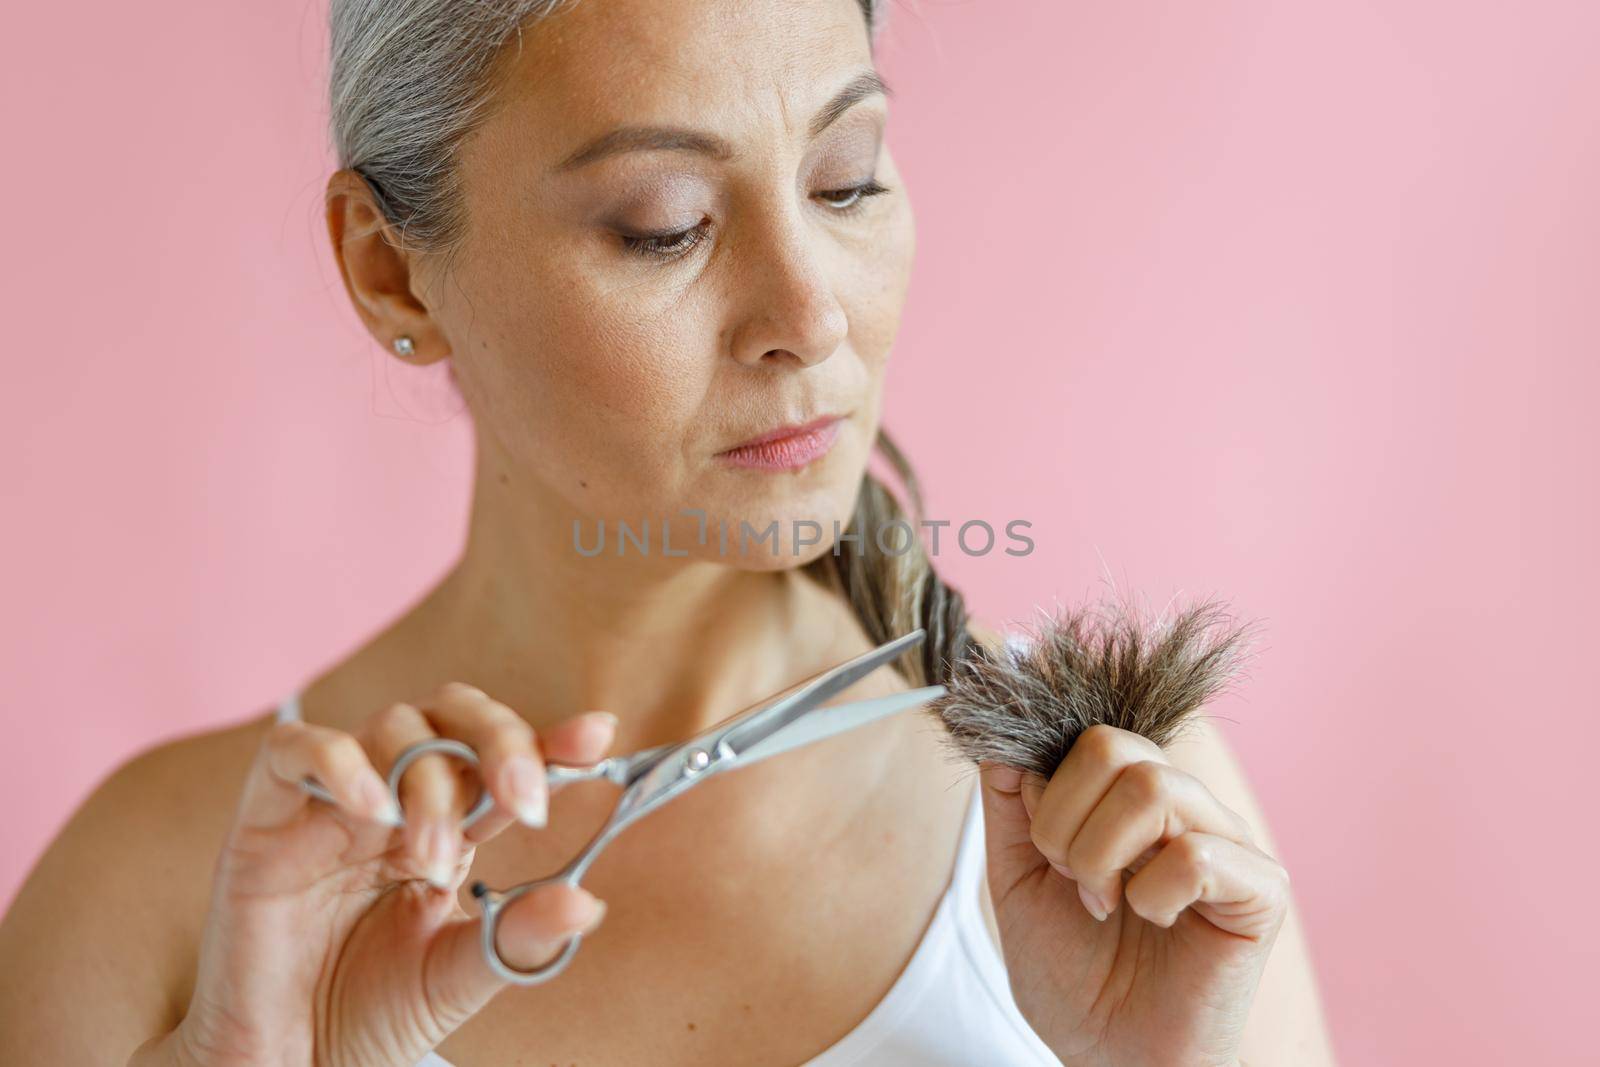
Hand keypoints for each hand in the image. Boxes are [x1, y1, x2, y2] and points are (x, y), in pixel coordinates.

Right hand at [132, 682, 615, 1066]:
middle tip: (526, 801)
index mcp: (449, 824)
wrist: (287, 1064)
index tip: (597, 735)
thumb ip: (516, 937)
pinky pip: (292, 749)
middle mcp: (394, 797)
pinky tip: (373, 810)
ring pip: (390, 728)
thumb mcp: (457, 977)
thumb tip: (589, 903)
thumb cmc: (367, 1015)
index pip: (500, 756)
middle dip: (500, 743)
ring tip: (435, 858)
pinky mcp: (264, 815)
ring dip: (429, 784)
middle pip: (452, 716)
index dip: (548, 738)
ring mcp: (330, 801)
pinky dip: (338, 761)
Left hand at [977, 725, 1289, 1066]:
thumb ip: (1011, 807)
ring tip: (1103, 904)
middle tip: (1071, 880)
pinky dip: (1153, 893)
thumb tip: (1004, 740)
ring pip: (1154, 788)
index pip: (1086, 736)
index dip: (1046, 790)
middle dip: (1064, 822)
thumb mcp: (1017, 879)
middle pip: (1113, 748)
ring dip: (1101, 855)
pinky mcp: (1260, 889)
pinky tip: (1154, 922)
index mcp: (1129, 796)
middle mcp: (1184, 804)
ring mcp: (1227, 841)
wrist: (1110, 1055)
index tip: (1044, 852)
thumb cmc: (1074, 973)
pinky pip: (1199, 853)